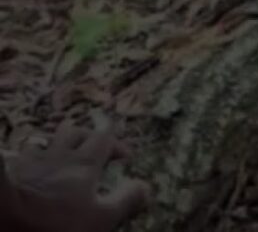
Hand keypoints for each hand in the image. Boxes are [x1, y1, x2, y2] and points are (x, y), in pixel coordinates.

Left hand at [0, 122, 149, 231]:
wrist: (4, 218)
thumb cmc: (55, 222)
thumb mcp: (100, 218)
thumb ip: (126, 201)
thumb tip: (146, 186)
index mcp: (85, 164)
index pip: (105, 139)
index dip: (117, 143)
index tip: (125, 155)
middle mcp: (60, 155)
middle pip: (77, 132)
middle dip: (89, 136)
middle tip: (96, 148)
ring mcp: (34, 160)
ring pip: (49, 137)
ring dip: (60, 141)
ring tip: (66, 150)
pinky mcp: (13, 170)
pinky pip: (25, 152)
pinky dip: (34, 154)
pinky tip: (34, 163)